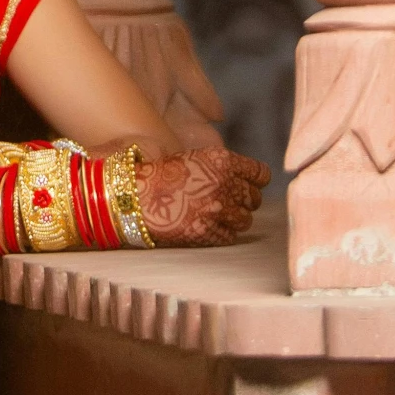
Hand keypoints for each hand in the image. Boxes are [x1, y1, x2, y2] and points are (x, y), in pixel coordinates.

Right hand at [136, 148, 269, 246]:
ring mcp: (216, 209)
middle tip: (228, 200)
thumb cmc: (162, 174)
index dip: (256, 180)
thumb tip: (247, 182)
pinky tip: (208, 224)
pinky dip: (222, 232)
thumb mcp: (196, 159)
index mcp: (223, 160)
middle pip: (255, 198)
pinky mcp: (206, 231)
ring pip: (245, 220)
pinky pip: (229, 236)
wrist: (133, 194)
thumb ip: (225, 167)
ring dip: (234, 218)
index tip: (249, 184)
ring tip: (217, 214)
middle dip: (244, 200)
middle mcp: (224, 184)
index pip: (261, 174)